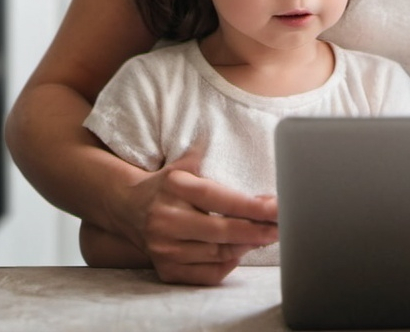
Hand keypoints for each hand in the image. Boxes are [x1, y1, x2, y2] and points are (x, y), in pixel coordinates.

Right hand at [120, 149, 278, 284]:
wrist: (127, 209)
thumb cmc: (167, 183)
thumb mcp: (184, 161)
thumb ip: (207, 150)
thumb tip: (230, 134)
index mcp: (175, 189)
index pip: (220, 199)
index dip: (251, 206)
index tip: (277, 207)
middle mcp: (167, 221)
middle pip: (222, 231)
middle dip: (257, 230)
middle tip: (282, 226)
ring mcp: (164, 249)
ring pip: (217, 254)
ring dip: (246, 246)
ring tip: (268, 236)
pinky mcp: (166, 270)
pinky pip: (205, 275)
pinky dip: (228, 265)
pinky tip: (242, 250)